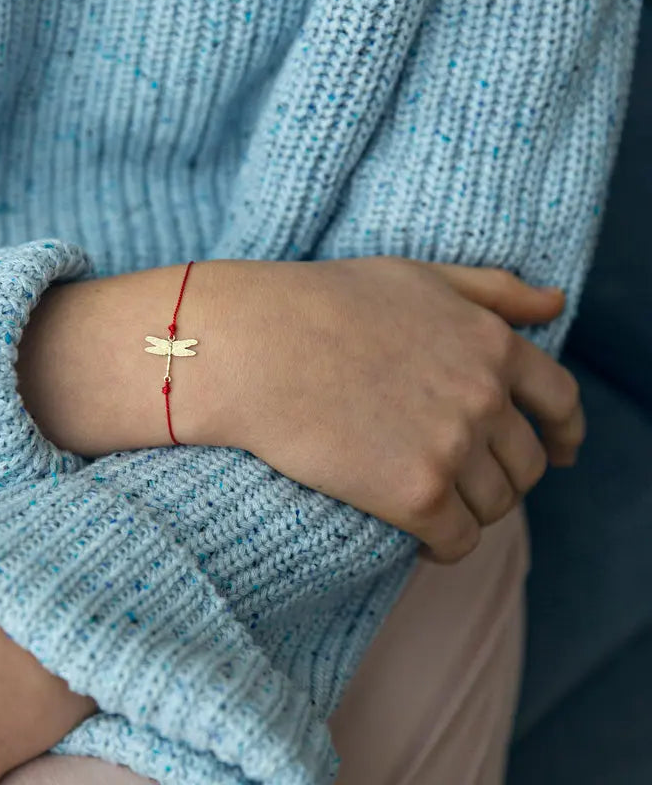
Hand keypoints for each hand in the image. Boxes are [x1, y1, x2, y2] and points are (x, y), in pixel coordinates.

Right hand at [202, 257, 582, 561]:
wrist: (255, 347)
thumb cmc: (324, 303)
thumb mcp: (417, 276)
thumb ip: (493, 290)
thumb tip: (557, 304)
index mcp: (491, 344)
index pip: (561, 402)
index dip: (566, 433)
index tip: (561, 451)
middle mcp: (484, 397)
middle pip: (526, 464)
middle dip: (505, 476)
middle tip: (467, 480)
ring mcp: (452, 448)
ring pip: (496, 506)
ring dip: (474, 511)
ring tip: (439, 506)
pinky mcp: (415, 494)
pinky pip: (458, 541)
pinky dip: (447, 546)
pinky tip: (424, 538)